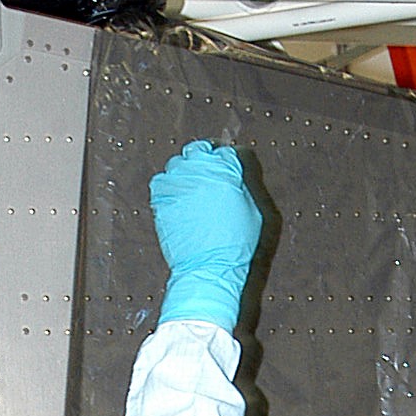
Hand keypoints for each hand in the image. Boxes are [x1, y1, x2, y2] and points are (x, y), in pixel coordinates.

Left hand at [149, 140, 262, 328]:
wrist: (209, 266)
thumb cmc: (235, 243)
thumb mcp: (254, 211)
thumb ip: (244, 184)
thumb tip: (236, 173)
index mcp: (226, 168)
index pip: (226, 151)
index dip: (228, 160)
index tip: (226, 167)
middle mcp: (200, 167)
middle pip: (200, 149)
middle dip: (205, 158)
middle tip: (208, 175)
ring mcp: (178, 180)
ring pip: (178, 162)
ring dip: (186, 171)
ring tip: (192, 189)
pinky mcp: (161, 195)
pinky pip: (161, 180)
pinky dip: (169, 186)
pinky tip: (178, 199)